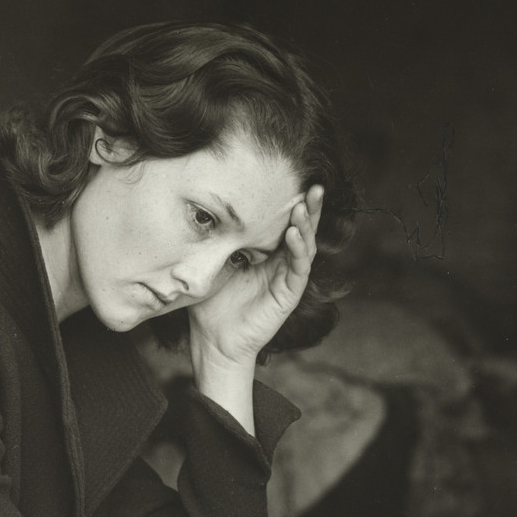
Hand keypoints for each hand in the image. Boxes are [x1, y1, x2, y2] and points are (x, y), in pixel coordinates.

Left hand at [189, 185, 323, 367]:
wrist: (214, 339)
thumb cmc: (212, 301)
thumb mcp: (213, 261)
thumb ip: (217, 238)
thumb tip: (204, 205)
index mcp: (265, 252)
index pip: (282, 221)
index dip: (289, 201)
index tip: (291, 177)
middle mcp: (281, 262)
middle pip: (302, 228)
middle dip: (309, 206)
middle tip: (313, 183)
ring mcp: (287, 277)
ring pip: (305, 245)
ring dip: (307, 224)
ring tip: (305, 203)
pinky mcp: (289, 294)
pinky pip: (298, 268)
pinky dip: (298, 250)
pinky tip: (295, 233)